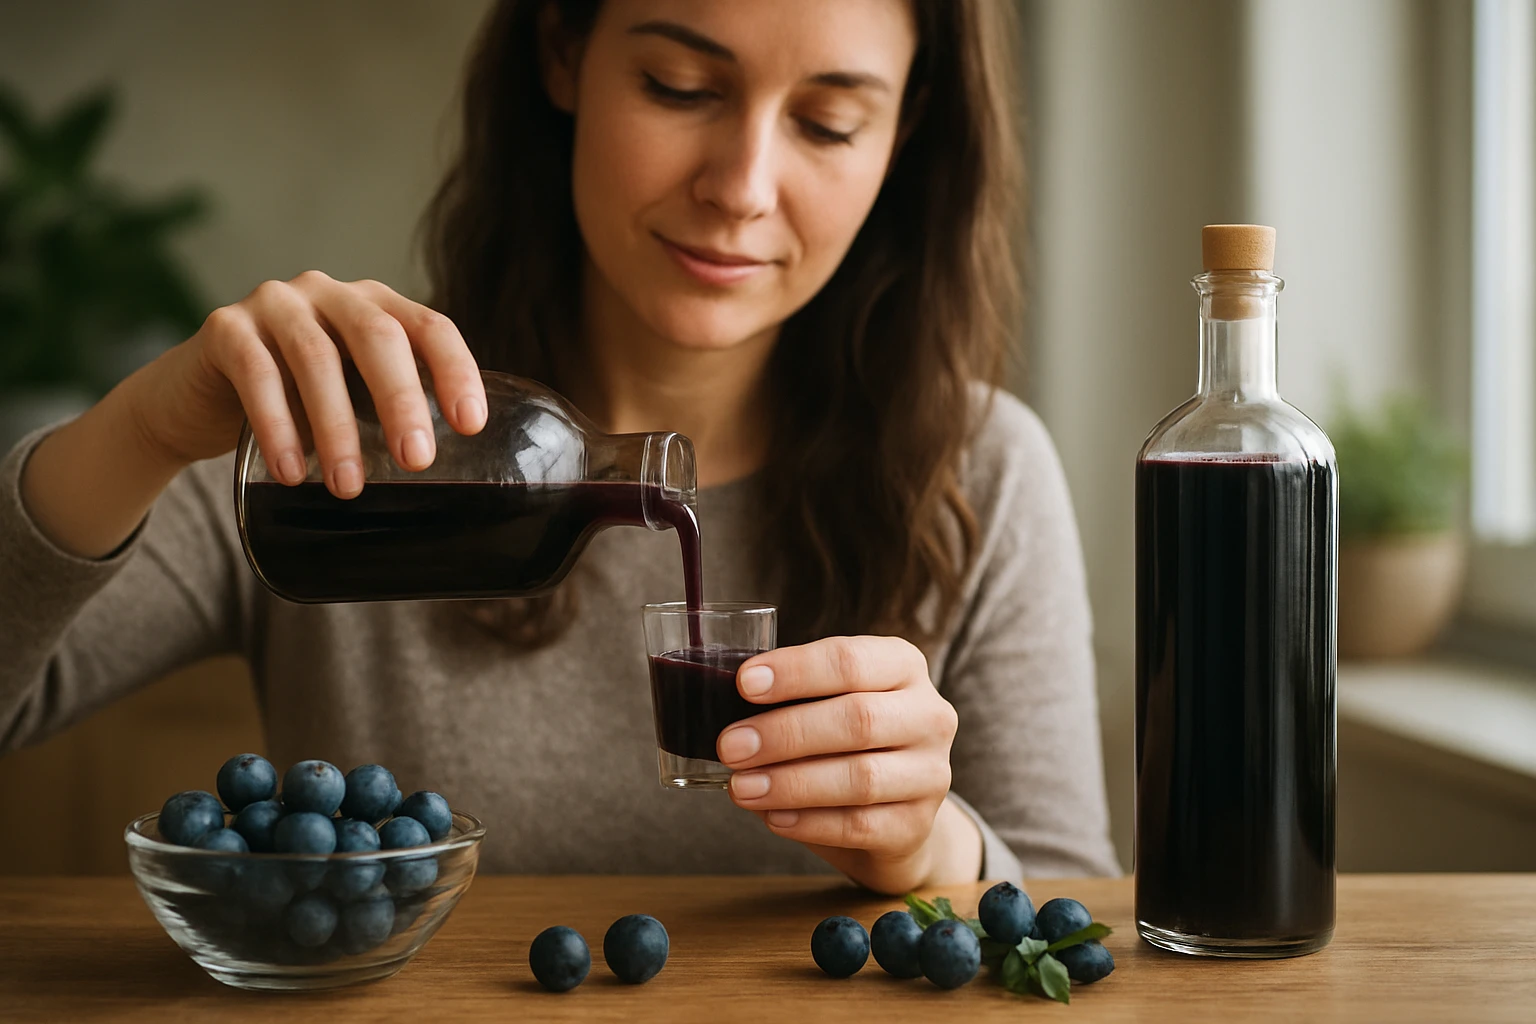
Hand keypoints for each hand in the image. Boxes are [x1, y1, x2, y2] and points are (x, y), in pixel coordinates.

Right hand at [128, 271, 485, 496]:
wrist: (196, 401)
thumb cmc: (295, 405)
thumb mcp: (353, 401)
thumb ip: (392, 414)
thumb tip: (452, 480)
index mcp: (375, 306)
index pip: (429, 327)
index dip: (455, 370)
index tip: (470, 424)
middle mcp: (330, 293)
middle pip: (378, 336)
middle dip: (401, 399)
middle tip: (416, 461)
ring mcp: (276, 302)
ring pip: (317, 357)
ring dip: (337, 427)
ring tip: (348, 485)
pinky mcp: (225, 327)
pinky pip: (256, 373)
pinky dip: (276, 426)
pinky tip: (290, 471)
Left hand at [718, 636, 979, 893]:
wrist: (893, 813)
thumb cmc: (845, 744)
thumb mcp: (827, 704)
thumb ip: (789, 699)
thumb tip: (721, 706)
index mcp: (902, 666)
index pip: (851, 660)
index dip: (796, 671)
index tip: (744, 683)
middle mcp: (928, 714)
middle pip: (858, 718)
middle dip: (785, 732)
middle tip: (729, 746)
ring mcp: (931, 772)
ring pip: (860, 777)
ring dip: (791, 782)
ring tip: (741, 787)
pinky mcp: (917, 825)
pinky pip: (860, 825)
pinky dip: (809, 822)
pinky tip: (773, 817)